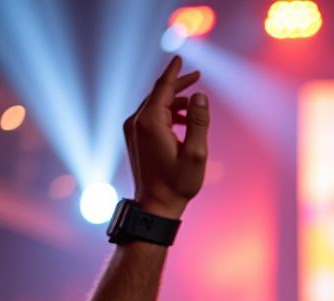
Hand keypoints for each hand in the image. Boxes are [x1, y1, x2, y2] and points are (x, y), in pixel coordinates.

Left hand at [123, 55, 208, 219]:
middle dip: (177, 86)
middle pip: (158, 94)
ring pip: (154, 106)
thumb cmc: (177, 185)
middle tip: (195, 78)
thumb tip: (200, 96)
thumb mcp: (196, 154)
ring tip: (192, 105)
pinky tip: (180, 122)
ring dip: (173, 102)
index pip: (163, 88)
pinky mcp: (134, 139)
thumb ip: (198, 122)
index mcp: (150, 122)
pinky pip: (150, 117)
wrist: (155, 207)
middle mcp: (136, 122)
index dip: (175, 73)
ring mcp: (132, 130)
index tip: (181, 59)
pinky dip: (166, 114)